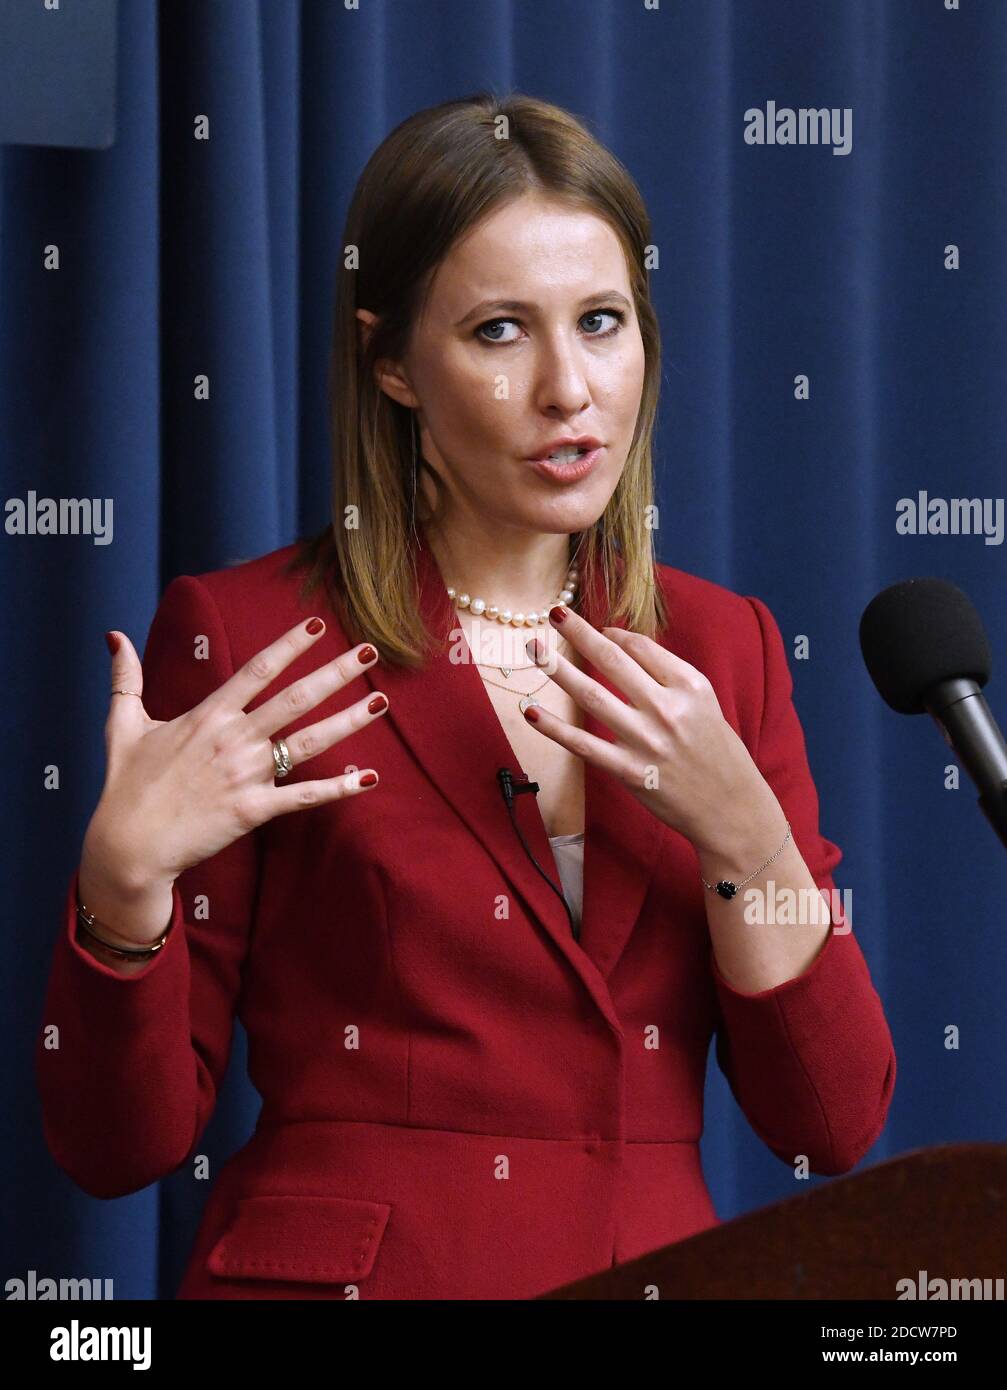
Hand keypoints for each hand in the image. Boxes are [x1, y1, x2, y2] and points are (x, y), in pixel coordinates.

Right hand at [83, 616, 387, 912]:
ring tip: (382, 703)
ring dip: (349, 721)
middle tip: (369, 650)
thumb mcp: (123, 725)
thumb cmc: (125, 785)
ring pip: (308, 742)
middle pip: (295, 698)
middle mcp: (233, 739)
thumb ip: (125, 679)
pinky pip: (303, 796)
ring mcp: (245, 774)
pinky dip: (337, 788)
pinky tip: (368, 778)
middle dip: (336, 672)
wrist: (127, 846)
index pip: (257, 671)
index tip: (317, 625)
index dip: (289, 646)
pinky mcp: (252, 810)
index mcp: (208, 715)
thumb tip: (114, 636)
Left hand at [521, 605, 775, 855]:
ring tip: (533, 649)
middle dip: (580, 634)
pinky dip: (554, 728)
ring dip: (558, 670)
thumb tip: (621, 644)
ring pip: (592, 697)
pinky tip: (531, 712)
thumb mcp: (704, 703)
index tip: (596, 628)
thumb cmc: (716, 751)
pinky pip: (583, 745)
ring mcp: (646, 741)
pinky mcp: (629, 772)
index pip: (641, 648)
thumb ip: (668, 675)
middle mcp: (668, 709)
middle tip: (555, 613)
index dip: (613, 634)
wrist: (731, 808)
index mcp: (690, 686)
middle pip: (613, 662)